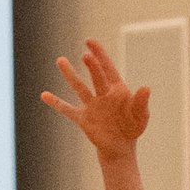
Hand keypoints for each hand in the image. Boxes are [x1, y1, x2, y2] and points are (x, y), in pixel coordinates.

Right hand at [40, 39, 150, 158]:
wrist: (120, 147)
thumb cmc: (132, 128)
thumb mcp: (140, 116)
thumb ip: (141, 102)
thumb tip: (145, 88)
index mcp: (117, 90)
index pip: (108, 68)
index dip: (100, 55)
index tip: (90, 42)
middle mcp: (102, 94)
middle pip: (96, 77)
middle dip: (92, 67)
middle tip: (86, 56)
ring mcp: (92, 105)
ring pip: (79, 88)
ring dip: (70, 75)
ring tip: (60, 60)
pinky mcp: (83, 118)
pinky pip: (68, 109)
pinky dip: (57, 103)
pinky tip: (44, 95)